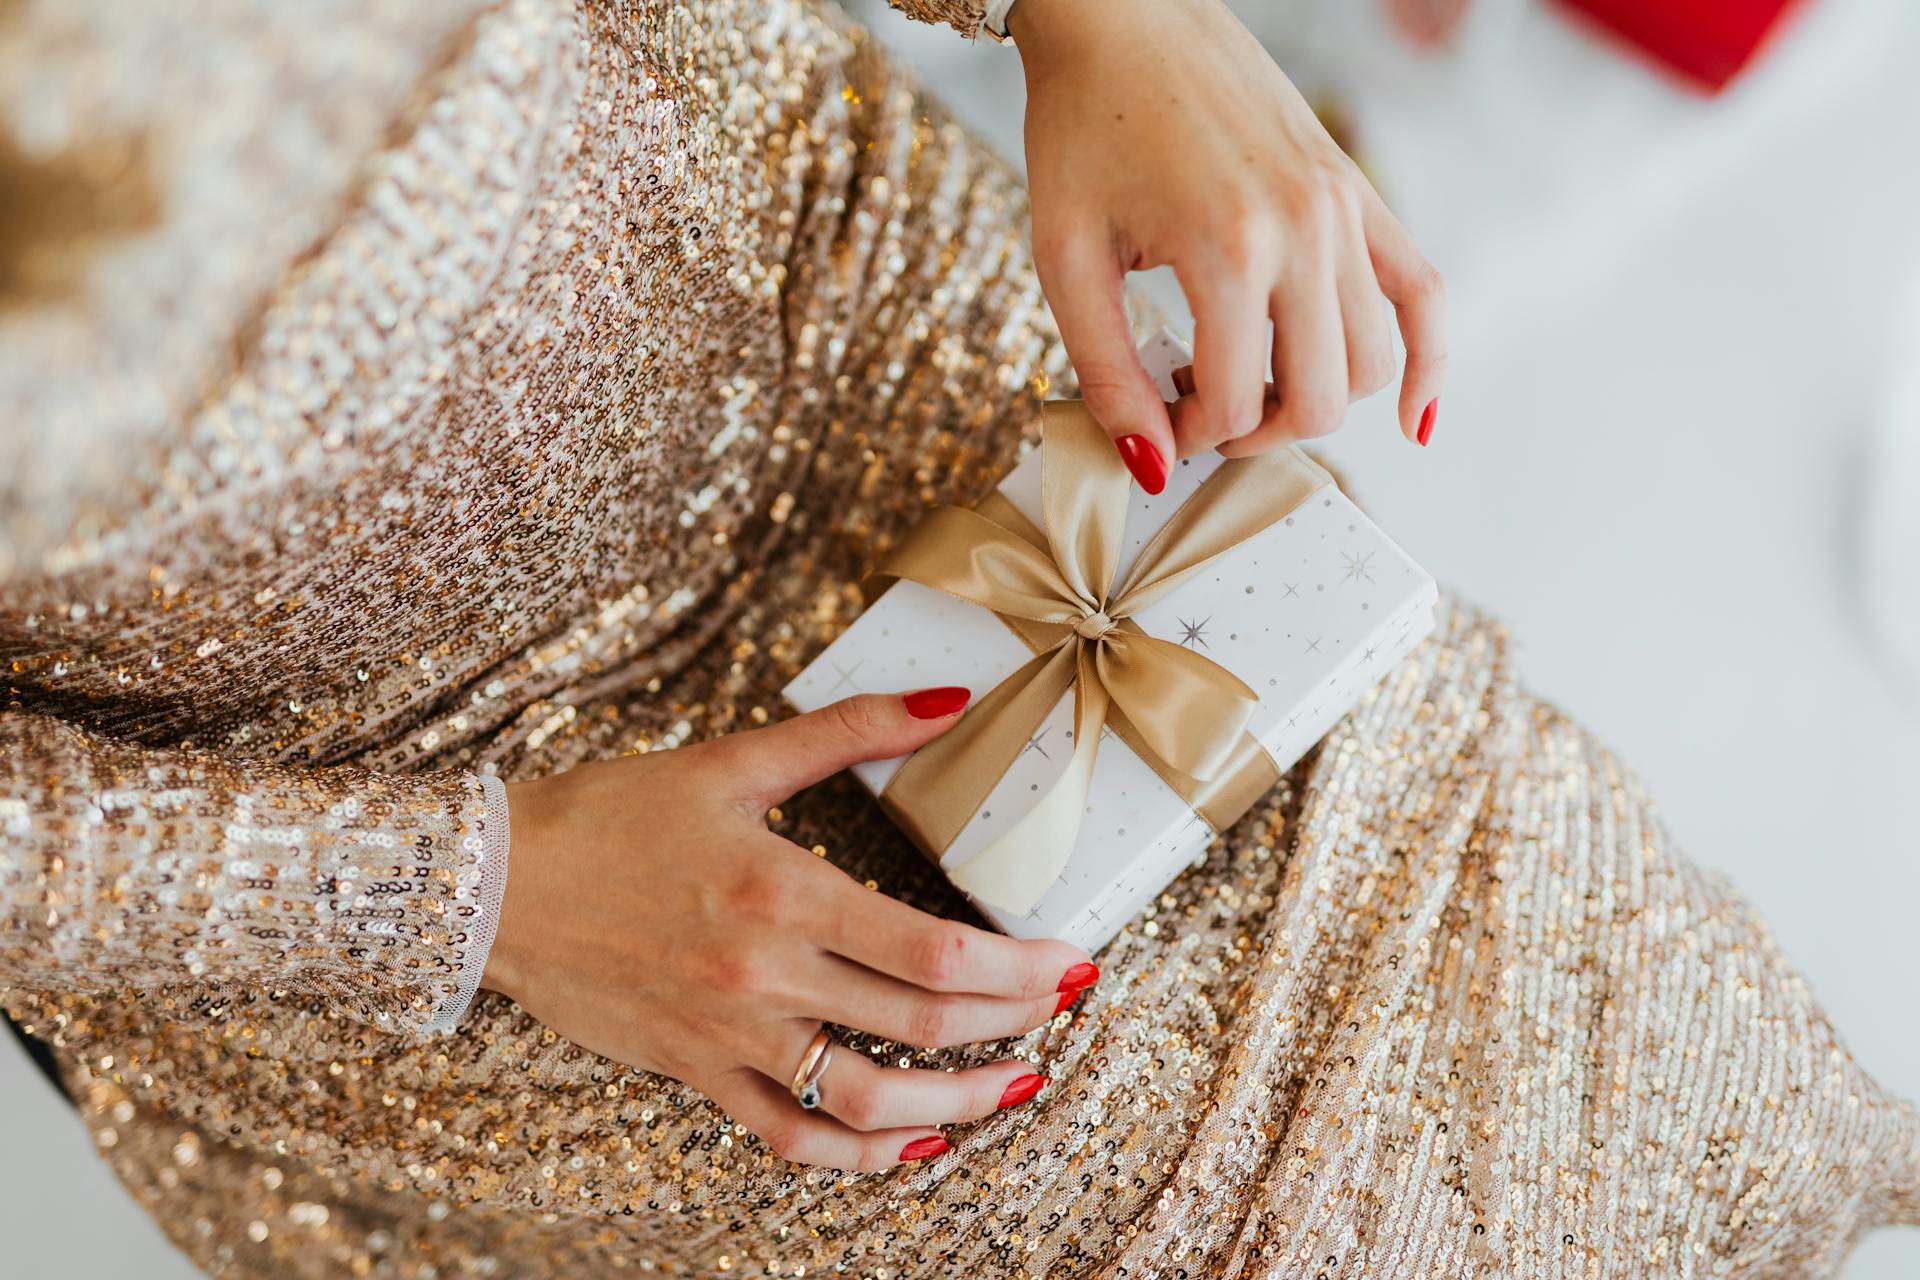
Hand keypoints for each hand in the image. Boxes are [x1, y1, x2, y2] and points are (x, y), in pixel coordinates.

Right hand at [482, 688, 1097, 1171]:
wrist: (492, 885)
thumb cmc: (610, 817)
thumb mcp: (732, 760)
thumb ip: (848, 731)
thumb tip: (947, 702)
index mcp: (783, 890)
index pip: (931, 951)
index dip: (1018, 967)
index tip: (1070, 961)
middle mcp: (765, 974)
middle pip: (922, 1024)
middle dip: (1014, 1024)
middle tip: (1067, 1010)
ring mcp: (731, 1035)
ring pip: (870, 1099)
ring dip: (959, 1105)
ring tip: (1016, 1089)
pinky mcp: (697, 1072)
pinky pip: (790, 1137)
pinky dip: (860, 1156)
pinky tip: (913, 1148)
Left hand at [1012, 0, 1447, 485]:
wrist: (1125, 17)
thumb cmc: (1084, 125)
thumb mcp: (1066, 258)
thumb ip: (1105, 372)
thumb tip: (1149, 463)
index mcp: (1227, 246)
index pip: (1233, 403)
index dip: (1186, 438)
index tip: (1151, 422)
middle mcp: (1303, 228)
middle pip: (1317, 397)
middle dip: (1254, 430)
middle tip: (1196, 408)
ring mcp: (1342, 208)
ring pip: (1371, 361)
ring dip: (1313, 400)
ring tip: (1248, 378)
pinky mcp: (1358, 192)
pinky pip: (1423, 293)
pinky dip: (1427, 364)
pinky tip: (1413, 418)